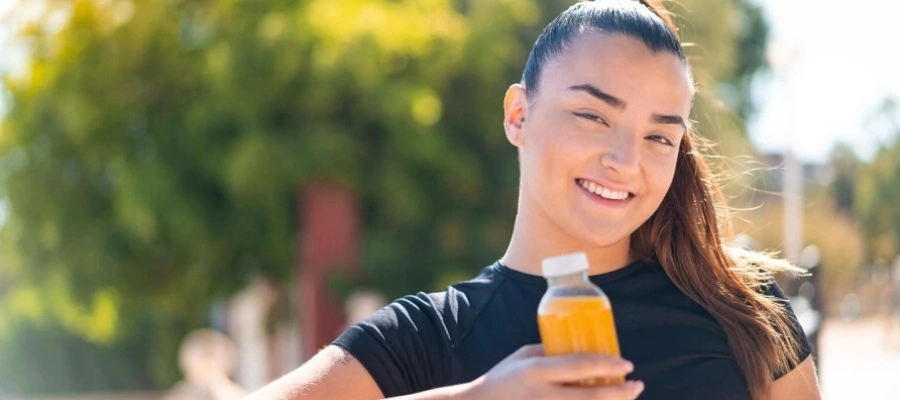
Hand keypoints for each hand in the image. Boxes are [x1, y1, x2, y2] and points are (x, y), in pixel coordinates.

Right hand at [462, 344, 642, 399]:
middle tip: (637, 385)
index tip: (627, 364)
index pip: (580, 366)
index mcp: (537, 371)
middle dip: (621, 392)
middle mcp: (542, 395)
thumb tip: (584, 349)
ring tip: (629, 396)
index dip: (608, 365)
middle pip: (591, 397)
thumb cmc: (503, 378)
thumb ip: (552, 353)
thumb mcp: (524, 356)